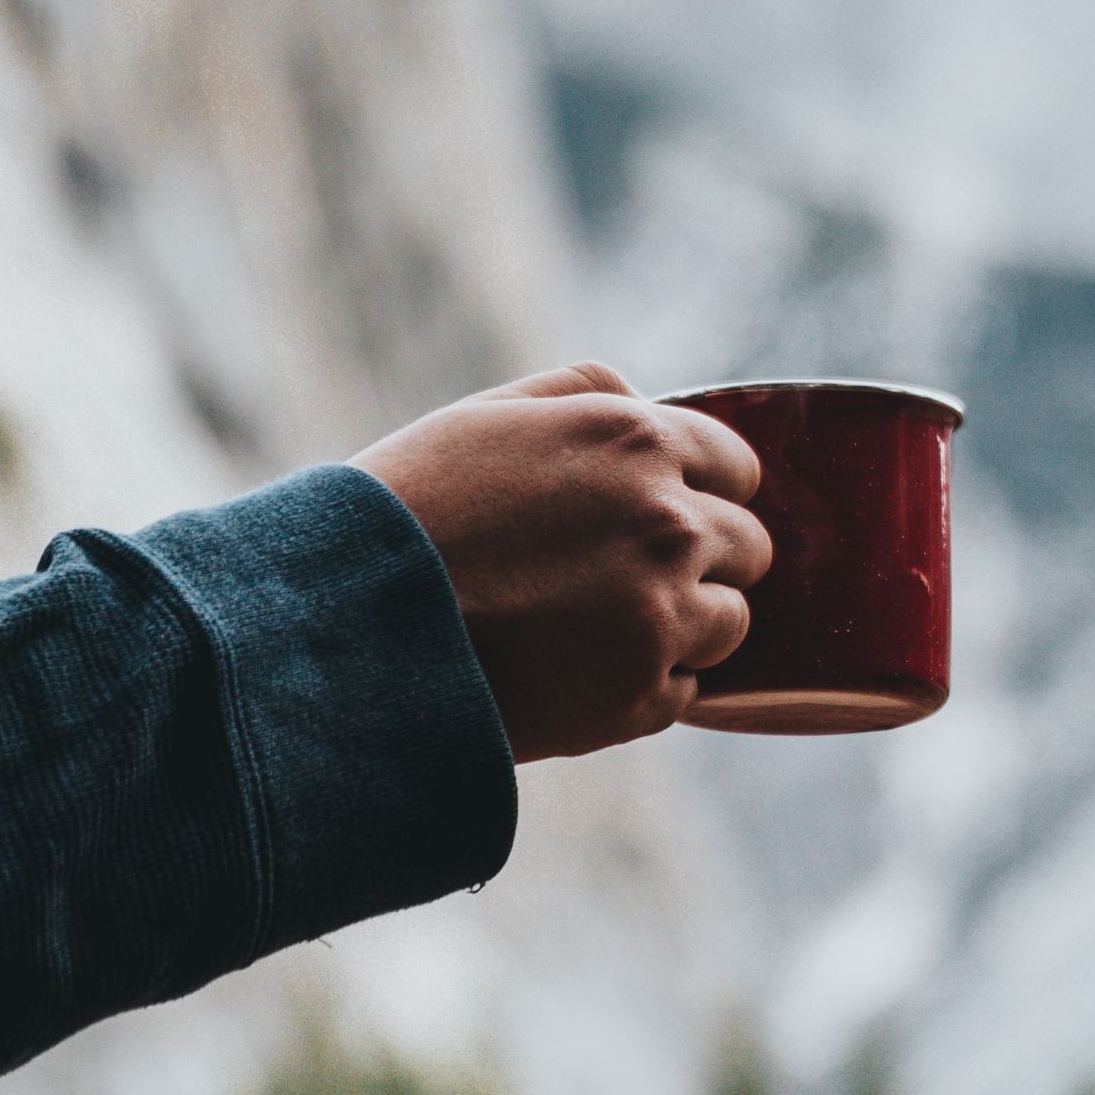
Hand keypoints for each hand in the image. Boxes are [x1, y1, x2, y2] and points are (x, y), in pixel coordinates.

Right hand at [352, 364, 771, 761]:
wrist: (345, 629)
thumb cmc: (406, 511)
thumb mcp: (490, 414)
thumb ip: (589, 394)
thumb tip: (656, 407)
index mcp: (638, 442)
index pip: (738, 467)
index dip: (705, 490)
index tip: (668, 509)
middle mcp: (668, 526)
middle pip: (748, 548)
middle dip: (705, 557)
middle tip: (627, 573)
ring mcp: (660, 618)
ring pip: (730, 623)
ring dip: (685, 623)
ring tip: (598, 625)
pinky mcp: (639, 700)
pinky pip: (684, 690)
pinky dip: (646, 683)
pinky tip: (576, 670)